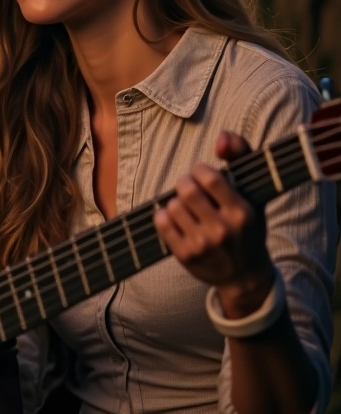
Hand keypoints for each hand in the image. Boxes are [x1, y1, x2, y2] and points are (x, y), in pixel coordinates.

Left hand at [153, 130, 274, 317]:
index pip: (208, 177)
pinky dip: (163, 216)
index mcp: (242, 212)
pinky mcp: (185, 256)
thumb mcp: (253, 192)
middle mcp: (223, 230)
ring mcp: (203, 245)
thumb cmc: (247, 226)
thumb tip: (221, 136)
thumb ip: (241, 155)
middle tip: (190, 189)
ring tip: (188, 208)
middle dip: (184, 183)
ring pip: (172, 206)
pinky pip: (161, 223)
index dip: (200, 170)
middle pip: (186, 190)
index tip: (203, 175)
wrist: (246, 277)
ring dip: (176, 202)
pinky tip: (175, 218)